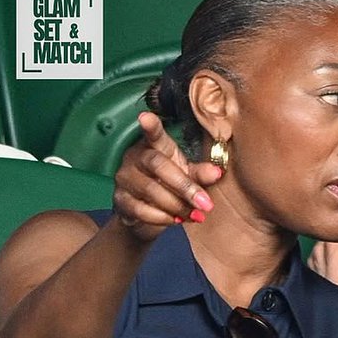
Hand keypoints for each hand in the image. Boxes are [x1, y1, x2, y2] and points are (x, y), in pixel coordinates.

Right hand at [111, 112, 222, 243]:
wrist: (147, 215)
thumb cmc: (169, 186)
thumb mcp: (187, 176)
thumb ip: (200, 174)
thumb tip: (217, 173)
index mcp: (155, 146)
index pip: (153, 134)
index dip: (150, 126)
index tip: (146, 117)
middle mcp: (136, 157)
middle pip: (158, 165)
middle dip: (184, 186)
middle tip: (205, 204)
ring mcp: (125, 178)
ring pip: (151, 190)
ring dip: (177, 206)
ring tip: (195, 215)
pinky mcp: (120, 200)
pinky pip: (142, 210)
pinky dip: (163, 218)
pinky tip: (176, 220)